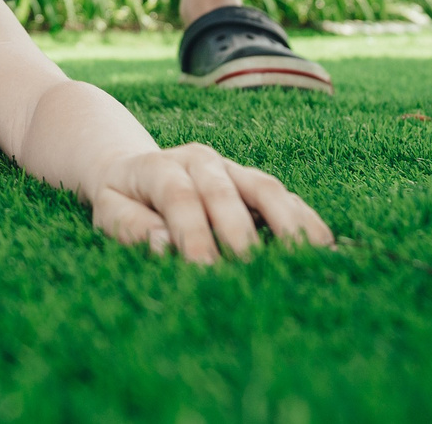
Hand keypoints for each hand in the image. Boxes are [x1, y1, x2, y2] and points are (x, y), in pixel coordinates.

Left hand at [88, 143, 333, 264]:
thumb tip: (163, 244)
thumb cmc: (124, 199)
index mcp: (159, 166)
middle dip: (239, 233)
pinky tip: (323, 246)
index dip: (192, 233)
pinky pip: (285, 197)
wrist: (135, 169)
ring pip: (265, 187)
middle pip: (226, 190)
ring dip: (287, 222)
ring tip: (306, 256)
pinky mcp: (253, 183)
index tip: (204, 270)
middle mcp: (200, 160)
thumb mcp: (109, 210)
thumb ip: (130, 227)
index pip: (179, 196)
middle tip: (251, 271)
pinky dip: (304, 220)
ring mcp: (231, 169)